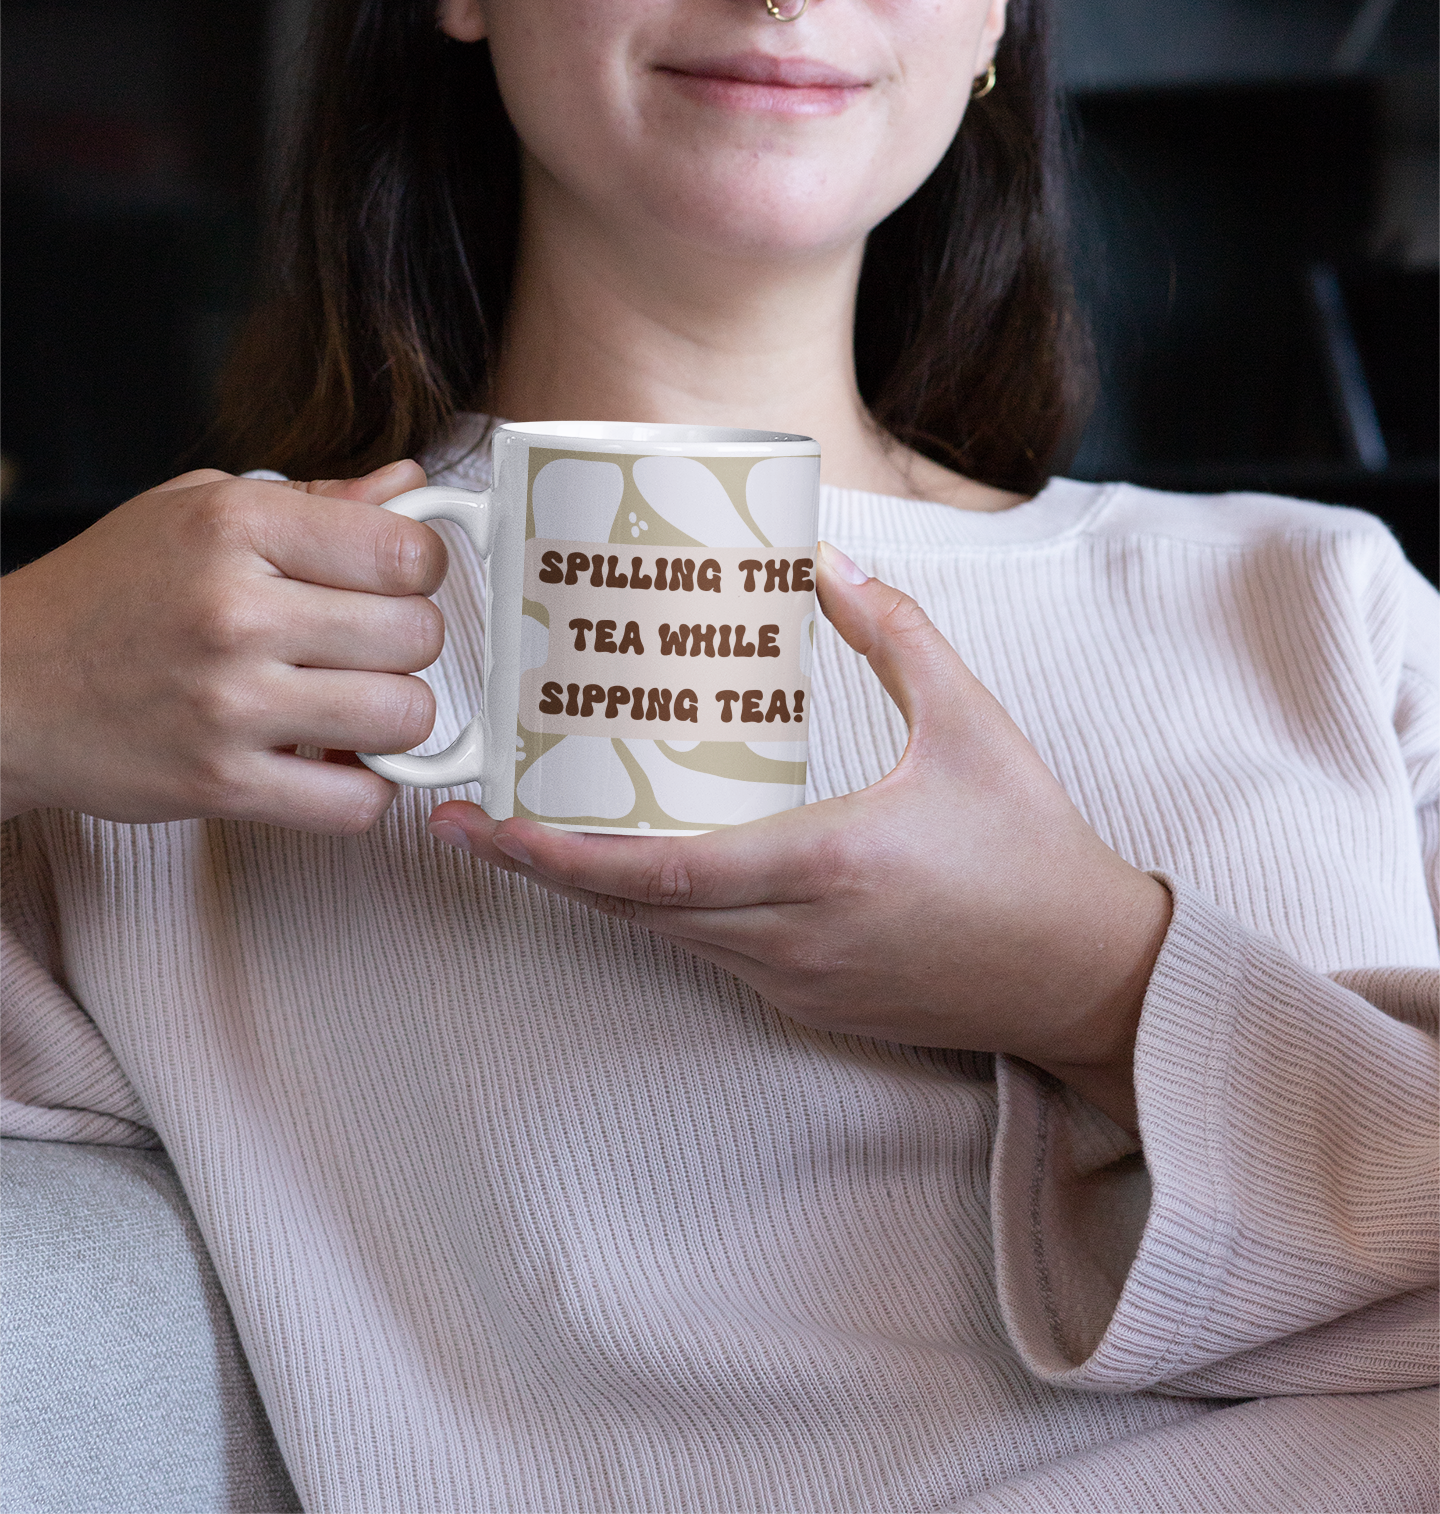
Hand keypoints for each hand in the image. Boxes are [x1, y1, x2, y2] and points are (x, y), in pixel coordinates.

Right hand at [0, 460, 448, 833]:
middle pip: (417, 634)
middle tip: (363, 646)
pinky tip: (328, 760)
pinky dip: (362, 789)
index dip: (419, 569)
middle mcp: (235, 611)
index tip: (393, 582)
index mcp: (235, 526)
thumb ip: (316, 501)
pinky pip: (356, 803)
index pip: (404, 549)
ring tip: (348, 702)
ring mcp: (229, 704)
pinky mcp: (220, 785)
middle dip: (407, 643)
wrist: (6, 687)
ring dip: (392, 717)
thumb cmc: (108, 590)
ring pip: (404, 717)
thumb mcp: (198, 509)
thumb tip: (412, 485)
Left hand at [429, 542, 1170, 1129]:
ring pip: (662, 939)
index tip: (481, 825)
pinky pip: (706, 954)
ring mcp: (797, 981)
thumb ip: (894, 633)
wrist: (1087, 975)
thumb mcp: (972, 720)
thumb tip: (823, 561)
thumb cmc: (1034, 847)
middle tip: (464, 824)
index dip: (554, 856)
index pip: (656, 871)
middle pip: (631, 912)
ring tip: (529, 831)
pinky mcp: (810, 1002)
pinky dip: (654, 912)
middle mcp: (793, 937)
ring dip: (592, 892)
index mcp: (825, 864)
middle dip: (537, 873)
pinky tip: (630, 865)